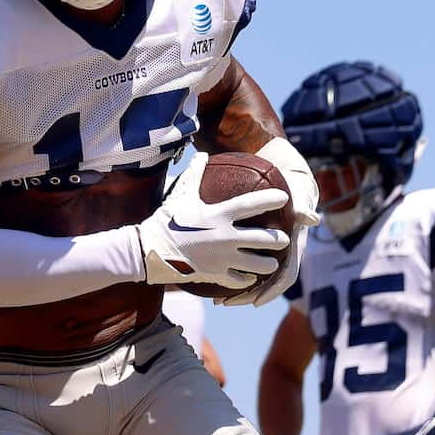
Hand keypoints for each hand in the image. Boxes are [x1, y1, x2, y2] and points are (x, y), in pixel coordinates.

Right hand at [137, 162, 286, 291]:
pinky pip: (239, 280)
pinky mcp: (216, 274)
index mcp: (219, 215)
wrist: (149, 251)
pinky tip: (250, 279)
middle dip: (279, 239)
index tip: (284, 198)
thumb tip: (200, 154)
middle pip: (264, 239)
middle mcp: (226, 237)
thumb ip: (195, 174)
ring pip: (258, 264)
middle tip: (284, 238)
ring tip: (272, 262)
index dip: (271, 200)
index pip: (252, 204)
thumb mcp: (180, 195)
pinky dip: (246, 280)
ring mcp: (222, 258)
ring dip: (268, 263)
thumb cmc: (166, 220)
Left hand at [220, 136, 319, 307]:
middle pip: (267, 286)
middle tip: (226, 303)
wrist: (294, 184)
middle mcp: (284, 255)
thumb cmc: (294, 190)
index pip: (285, 276)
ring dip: (238, 291)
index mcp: (294, 247)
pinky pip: (248, 268)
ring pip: (256, 280)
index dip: (271, 291)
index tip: (256, 302)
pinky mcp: (261, 248)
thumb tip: (313, 219)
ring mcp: (273, 253)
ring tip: (217, 299)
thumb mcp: (300, 196)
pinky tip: (215, 281)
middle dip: (248, 297)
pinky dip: (234, 276)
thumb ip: (303, 208)